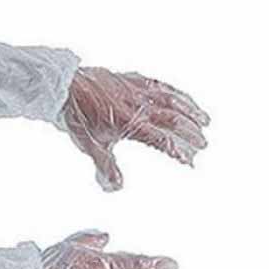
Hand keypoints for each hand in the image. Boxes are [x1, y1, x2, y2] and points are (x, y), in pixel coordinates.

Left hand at [62, 67, 209, 190]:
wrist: (63, 86)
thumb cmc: (77, 116)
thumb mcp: (90, 145)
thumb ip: (106, 167)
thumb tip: (115, 189)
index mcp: (131, 123)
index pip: (162, 140)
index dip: (178, 151)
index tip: (190, 161)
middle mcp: (139, 105)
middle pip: (173, 119)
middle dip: (190, 133)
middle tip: (204, 144)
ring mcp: (137, 90)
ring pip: (171, 99)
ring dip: (190, 110)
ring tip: (205, 120)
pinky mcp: (131, 79)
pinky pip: (159, 84)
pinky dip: (174, 91)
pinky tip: (180, 97)